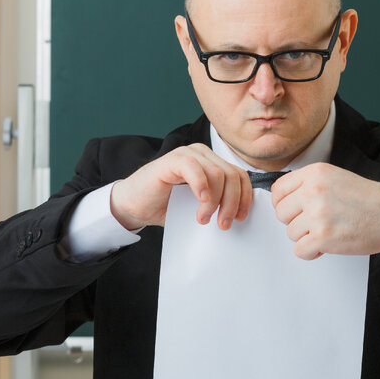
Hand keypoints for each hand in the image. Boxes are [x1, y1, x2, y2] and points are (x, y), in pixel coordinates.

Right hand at [110, 145, 253, 230]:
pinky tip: (200, 202)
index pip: (240, 176)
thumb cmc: (165, 206)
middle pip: (232, 176)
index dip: (245, 198)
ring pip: (218, 174)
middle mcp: (203, 154)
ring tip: (204, 218)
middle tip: (223, 224)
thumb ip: (218, 203)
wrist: (134, 205)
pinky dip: (201, 187)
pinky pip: (195, 169)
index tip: (240, 218)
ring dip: (215, 201)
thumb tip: (241, 215)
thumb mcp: (199, 206)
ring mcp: (188, 154)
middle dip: (232, 203)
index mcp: (212, 163)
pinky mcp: (172, 159)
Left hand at [270, 164, 379, 259]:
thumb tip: (283, 200)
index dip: (283, 204)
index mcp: (314, 173)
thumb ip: (309, 184)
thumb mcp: (335, 178)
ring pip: (291, 233)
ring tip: (328, 231)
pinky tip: (326, 244)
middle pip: (281, 214)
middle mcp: (313, 191)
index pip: (278, 190)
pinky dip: (311, 252)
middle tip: (316, 223)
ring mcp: (317, 214)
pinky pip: (300, 250)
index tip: (292, 211)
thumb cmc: (368, 199)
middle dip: (296, 222)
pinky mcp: (323, 237)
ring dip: (306, 237)